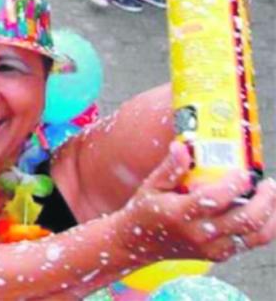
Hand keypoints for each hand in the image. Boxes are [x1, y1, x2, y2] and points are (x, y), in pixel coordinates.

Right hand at [120, 143, 275, 262]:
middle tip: (268, 183)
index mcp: (180, 214)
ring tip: (271, 196)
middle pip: (245, 220)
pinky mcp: (219, 255)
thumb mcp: (151, 186)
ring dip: (271, 215)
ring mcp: (212, 248)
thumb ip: (170, 168)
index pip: (215, 199)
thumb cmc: (145, 210)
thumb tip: (183, 145)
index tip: (243, 171)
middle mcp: (200, 234)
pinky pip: (251, 242)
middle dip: (265, 200)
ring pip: (256, 235)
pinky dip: (264, 227)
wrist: (138, 244)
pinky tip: (264, 211)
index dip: (234, 184)